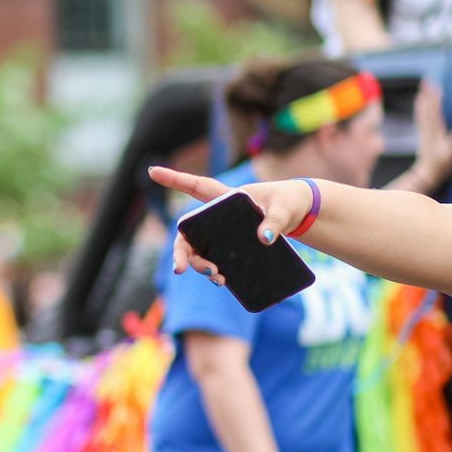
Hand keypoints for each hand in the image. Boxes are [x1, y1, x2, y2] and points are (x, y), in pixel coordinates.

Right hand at [148, 166, 317, 285]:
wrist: (300, 215)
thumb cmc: (288, 202)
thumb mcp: (284, 209)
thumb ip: (274, 221)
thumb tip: (264, 239)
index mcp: (226, 198)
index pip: (197, 186)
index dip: (174, 179)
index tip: (151, 170)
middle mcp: (217, 217)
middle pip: (189, 233)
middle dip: (181, 252)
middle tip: (180, 269)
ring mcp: (223, 234)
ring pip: (199, 251)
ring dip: (199, 265)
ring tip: (216, 276)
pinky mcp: (232, 248)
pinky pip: (215, 261)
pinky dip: (214, 272)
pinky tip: (222, 281)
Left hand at [404, 80, 451, 191]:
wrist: (428, 173)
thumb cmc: (442, 165)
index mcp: (435, 132)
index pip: (434, 113)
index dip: (434, 100)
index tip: (435, 88)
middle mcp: (428, 130)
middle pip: (427, 109)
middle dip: (427, 95)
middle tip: (426, 80)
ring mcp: (425, 131)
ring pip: (423, 112)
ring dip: (423, 98)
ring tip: (423, 86)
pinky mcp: (424, 133)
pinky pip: (421, 117)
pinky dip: (421, 107)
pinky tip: (421, 101)